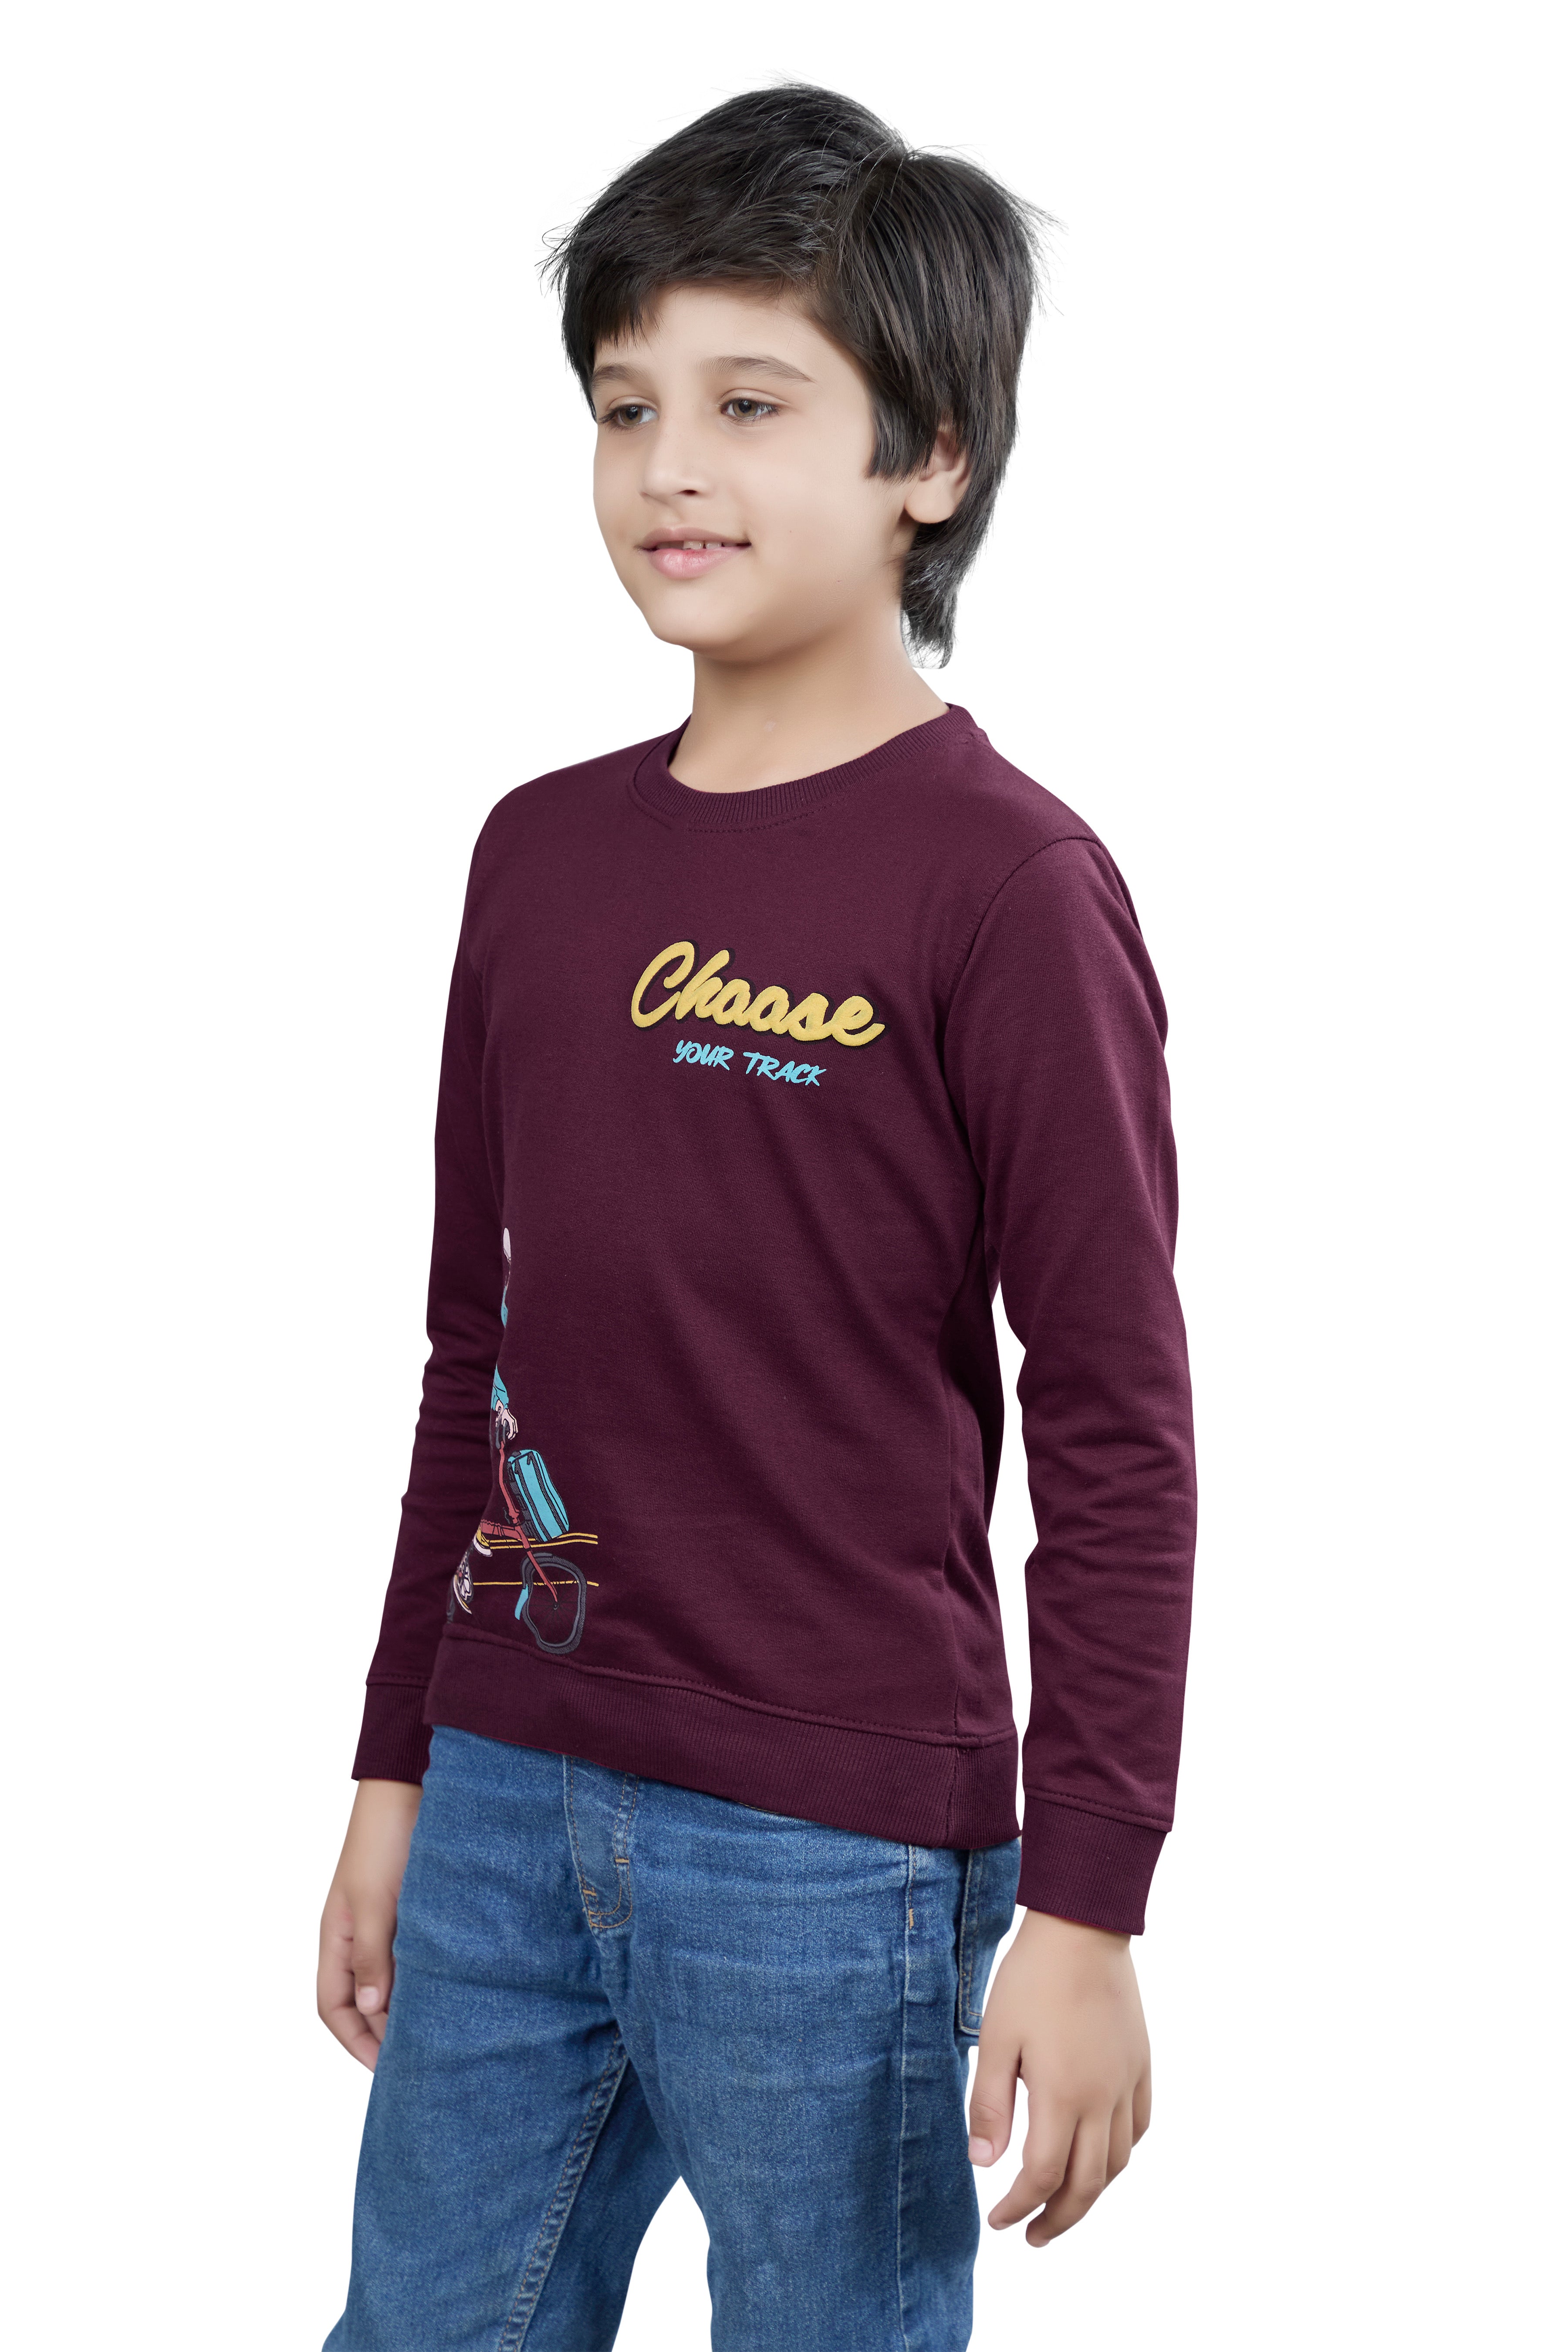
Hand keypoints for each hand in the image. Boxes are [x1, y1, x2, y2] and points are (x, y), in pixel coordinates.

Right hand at [317, 1778, 423, 2070]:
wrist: (412, 1782)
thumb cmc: (386, 1836)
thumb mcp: (374, 1899)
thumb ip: (372, 1954)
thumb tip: (373, 2009)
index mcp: (336, 1937)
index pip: (333, 2008)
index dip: (356, 2042)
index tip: (389, 2070)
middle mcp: (359, 1936)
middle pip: (366, 2001)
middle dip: (387, 2034)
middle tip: (426, 2063)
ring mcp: (388, 1922)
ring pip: (396, 1980)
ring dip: (414, 2006)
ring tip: (446, 2035)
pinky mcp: (418, 1909)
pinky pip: (419, 1955)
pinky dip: (432, 1977)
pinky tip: (458, 1990)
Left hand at [967, 1909, 1151, 2246]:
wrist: (1083, 1929)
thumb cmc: (1031, 1980)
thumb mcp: (995, 2039)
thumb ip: (989, 2105)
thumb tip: (983, 2164)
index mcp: (1063, 2096)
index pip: (1043, 2177)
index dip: (1019, 2207)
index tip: (998, 2220)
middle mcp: (1103, 2099)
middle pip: (1087, 2185)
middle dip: (1058, 2220)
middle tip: (1032, 2236)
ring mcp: (1127, 2083)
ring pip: (1118, 2164)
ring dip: (1090, 2195)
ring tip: (1063, 2206)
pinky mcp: (1141, 2065)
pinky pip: (1139, 2128)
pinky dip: (1120, 2156)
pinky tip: (1101, 2157)